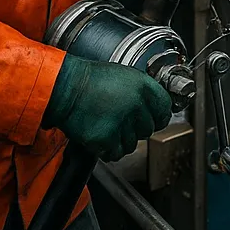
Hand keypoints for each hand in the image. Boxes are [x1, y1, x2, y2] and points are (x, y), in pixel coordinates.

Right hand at [42, 54, 172, 161]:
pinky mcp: (106, 138)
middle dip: (136, 129)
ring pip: (132, 145)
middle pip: (148, 130)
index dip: (159, 117)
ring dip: (120, 140)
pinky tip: (100, 136)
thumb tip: (153, 107)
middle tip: (120, 122)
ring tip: (107, 126)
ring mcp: (122, 123)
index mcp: (144, 86)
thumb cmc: (90, 80)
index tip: (154, 120)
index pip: (165, 110)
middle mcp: (136, 104)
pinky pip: (115, 153)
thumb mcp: (124, 75)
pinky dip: (107, 149)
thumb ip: (142, 92)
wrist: (65, 88)